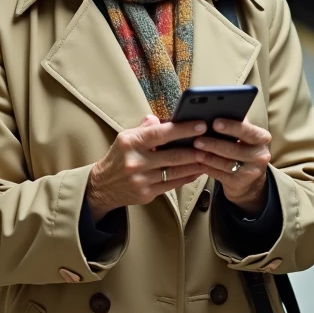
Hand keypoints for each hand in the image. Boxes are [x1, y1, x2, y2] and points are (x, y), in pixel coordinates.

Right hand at [87, 115, 208, 221]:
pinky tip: (197, 171)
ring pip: (175, 171)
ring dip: (195, 164)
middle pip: (172, 155)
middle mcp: (135, 161)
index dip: (183, 129)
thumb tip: (161, 119)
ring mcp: (141, 179)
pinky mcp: (146, 193)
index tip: (201, 125)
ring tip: (209, 156)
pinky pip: (172, 184)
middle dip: (195, 149)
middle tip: (212, 143)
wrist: (102, 186)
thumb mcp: (125, 137)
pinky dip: (187, 177)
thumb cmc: (118, 157)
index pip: (161, 133)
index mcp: (130, 143)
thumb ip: (144, 127)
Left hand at [193, 118, 271, 215]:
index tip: (215, 122)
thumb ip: (235, 125)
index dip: (231, 127)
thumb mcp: (244, 137)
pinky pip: (220, 174)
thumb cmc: (241, 149)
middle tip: (197, 139)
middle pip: (235, 149)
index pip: (248, 131)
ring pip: (226, 163)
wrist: (249, 180)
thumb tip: (214, 110)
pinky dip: (208, 167)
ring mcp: (252, 172)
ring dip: (208, 156)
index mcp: (262, 138)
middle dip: (214, 143)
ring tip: (195, 150)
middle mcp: (261, 156)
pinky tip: (198, 161)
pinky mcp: (240, 184)